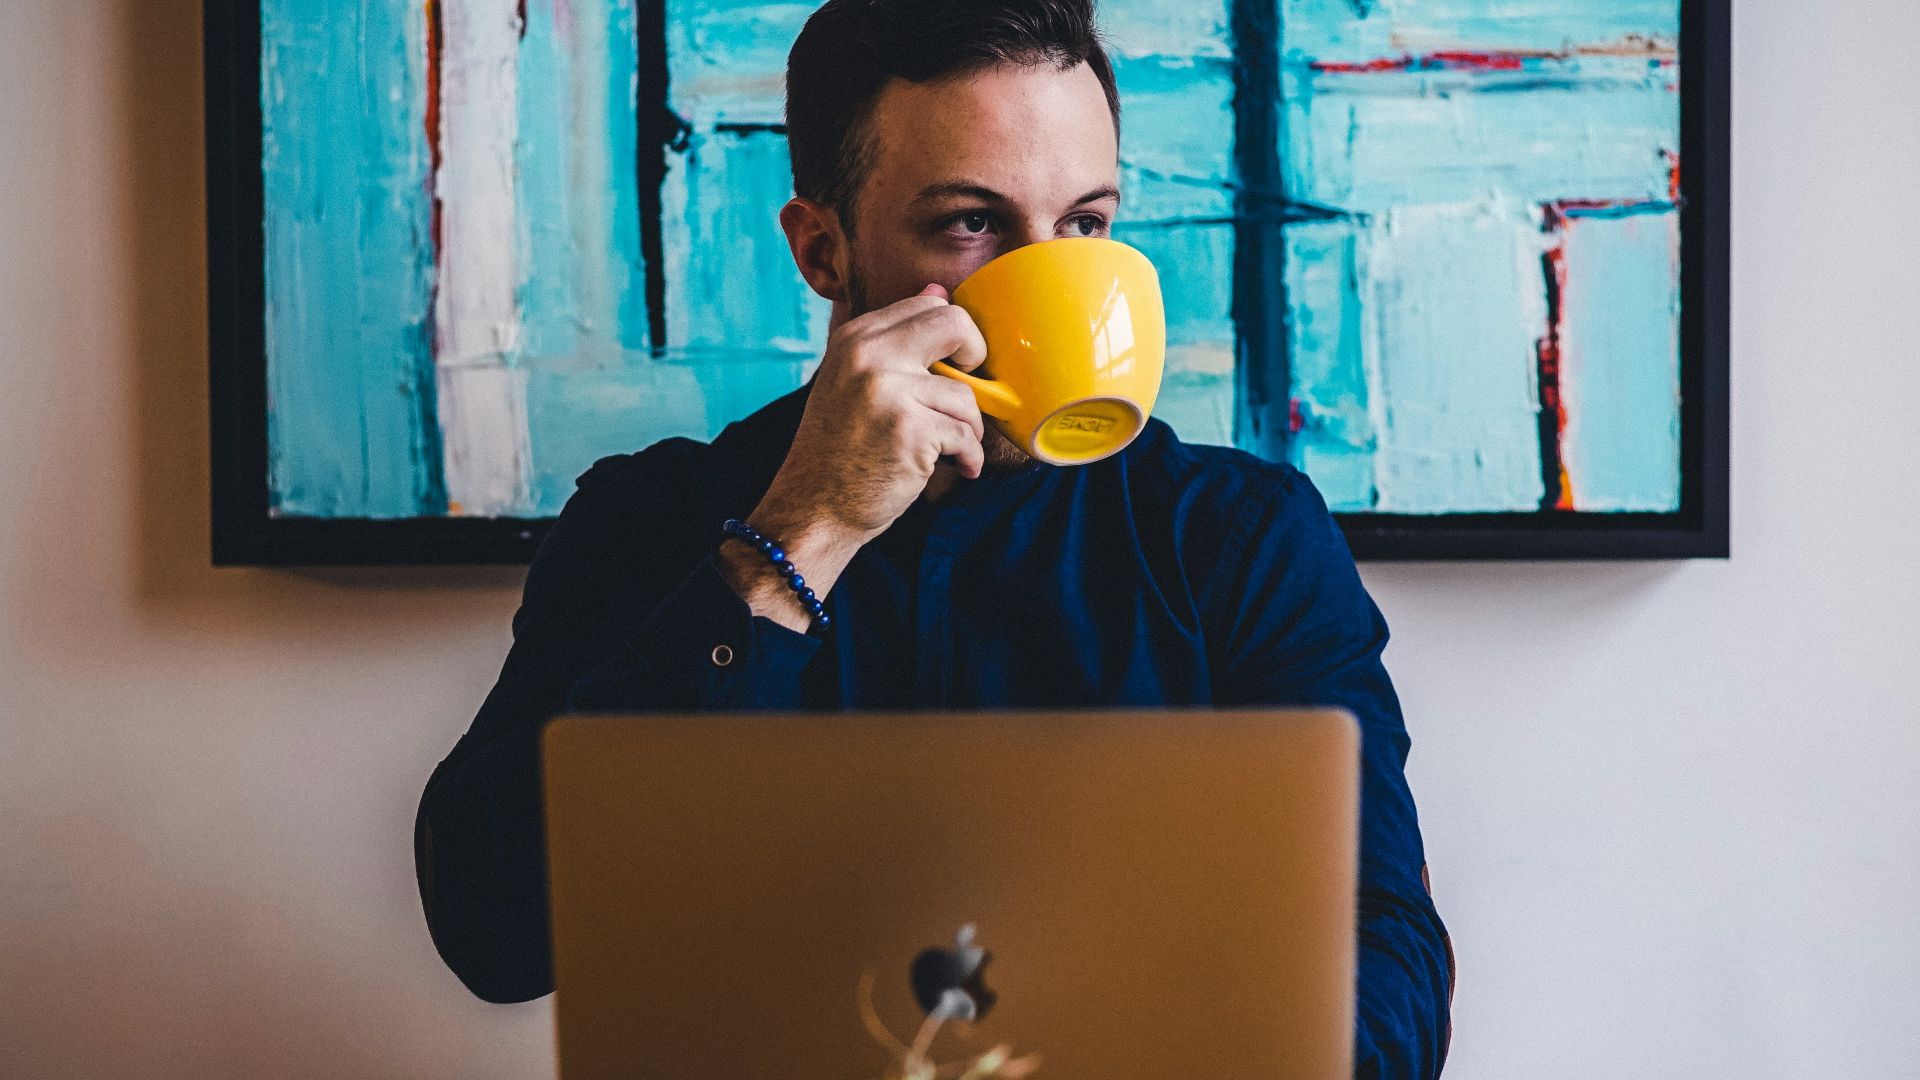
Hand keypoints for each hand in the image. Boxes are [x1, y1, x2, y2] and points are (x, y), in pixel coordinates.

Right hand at [715, 283, 987, 630]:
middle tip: (964, 394)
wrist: (814, 508)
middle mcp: (869, 355)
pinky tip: (956, 468)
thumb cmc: (840, 450)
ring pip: (966, 395)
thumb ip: (895, 340)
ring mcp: (889, 391)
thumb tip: (938, 292)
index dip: (954, 335)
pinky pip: (966, 436)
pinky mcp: (910, 430)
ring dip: (968, 429)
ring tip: (950, 450)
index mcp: (856, 338)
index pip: (927, 305)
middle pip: (955, 325)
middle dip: (975, 357)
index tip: (955, 366)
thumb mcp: (855, 381)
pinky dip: (968, 458)